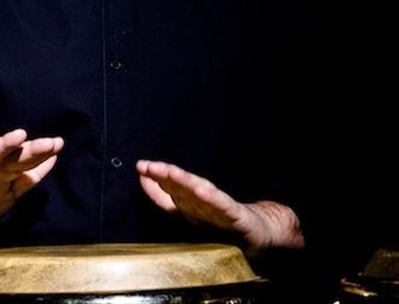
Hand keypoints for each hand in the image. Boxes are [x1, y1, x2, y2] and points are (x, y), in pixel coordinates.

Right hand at [0, 128, 63, 228]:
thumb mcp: (9, 195)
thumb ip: (28, 179)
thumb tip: (53, 160)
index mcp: (6, 172)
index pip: (27, 162)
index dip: (43, 155)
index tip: (59, 144)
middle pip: (15, 157)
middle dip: (32, 150)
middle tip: (51, 142)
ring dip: (4, 145)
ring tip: (19, 135)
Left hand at [136, 159, 303, 252]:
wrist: (258, 231)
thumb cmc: (219, 220)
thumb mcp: (187, 212)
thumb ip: (165, 198)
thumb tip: (141, 179)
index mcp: (189, 203)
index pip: (168, 190)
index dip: (154, 180)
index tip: (140, 167)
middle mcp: (202, 202)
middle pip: (181, 187)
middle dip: (164, 175)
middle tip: (148, 166)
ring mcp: (219, 207)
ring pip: (200, 192)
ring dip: (185, 181)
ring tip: (170, 173)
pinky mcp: (236, 215)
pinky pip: (222, 206)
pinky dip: (212, 198)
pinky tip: (202, 191)